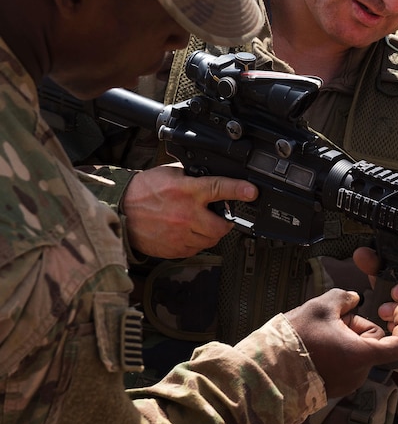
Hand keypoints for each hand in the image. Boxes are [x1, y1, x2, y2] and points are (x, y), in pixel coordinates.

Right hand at [122, 164, 257, 257]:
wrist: (119, 210)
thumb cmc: (142, 191)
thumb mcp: (169, 174)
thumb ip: (191, 177)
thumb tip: (210, 177)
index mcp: (186, 191)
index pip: (219, 188)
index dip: (239, 190)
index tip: (252, 192)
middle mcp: (186, 214)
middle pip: (221, 226)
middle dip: (225, 222)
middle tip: (221, 218)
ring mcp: (180, 234)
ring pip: (210, 240)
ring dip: (210, 233)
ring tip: (200, 224)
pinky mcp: (174, 249)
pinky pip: (195, 249)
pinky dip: (196, 242)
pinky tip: (187, 233)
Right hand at [285, 289, 397, 397]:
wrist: (266, 371)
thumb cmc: (295, 339)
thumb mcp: (321, 306)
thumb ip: (344, 298)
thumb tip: (354, 299)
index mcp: (361, 355)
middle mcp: (358, 374)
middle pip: (372, 341)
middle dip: (356, 326)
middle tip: (332, 321)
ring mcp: (346, 384)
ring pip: (357, 351)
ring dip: (345, 338)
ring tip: (319, 334)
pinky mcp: (333, 388)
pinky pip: (345, 363)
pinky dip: (337, 351)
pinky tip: (315, 346)